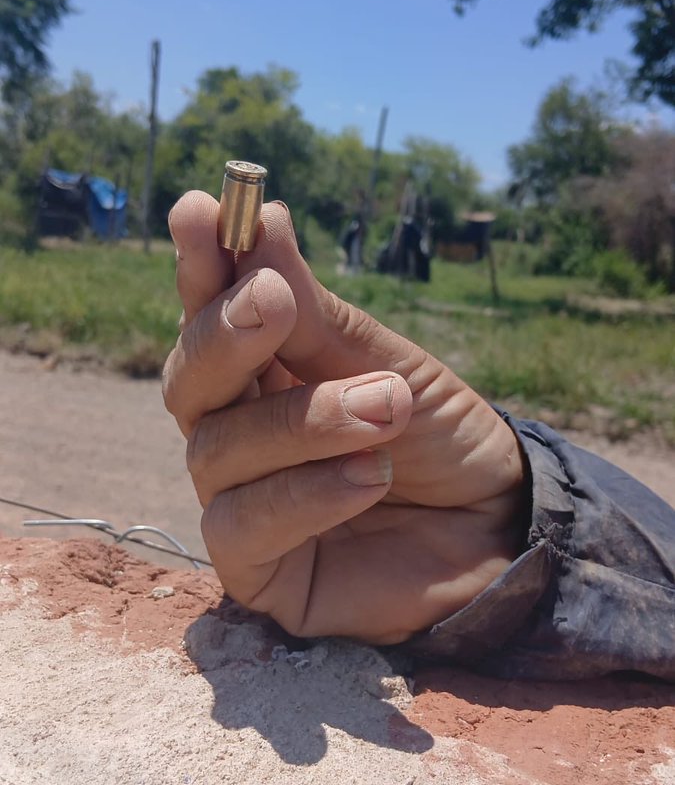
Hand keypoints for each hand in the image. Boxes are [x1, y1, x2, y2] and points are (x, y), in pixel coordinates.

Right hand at [163, 193, 525, 643]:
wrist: (500, 530)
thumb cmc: (441, 441)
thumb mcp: (390, 366)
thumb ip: (319, 314)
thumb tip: (264, 219)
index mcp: (263, 376)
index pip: (209, 317)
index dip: (200, 267)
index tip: (200, 212)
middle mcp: (238, 436)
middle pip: (189, 383)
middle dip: (226, 337)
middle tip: (277, 302)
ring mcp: (242, 504)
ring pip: (217, 451)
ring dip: (303, 422)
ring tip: (387, 408)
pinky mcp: (258, 573)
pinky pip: (241, 527)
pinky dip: (305, 494)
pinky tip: (370, 478)